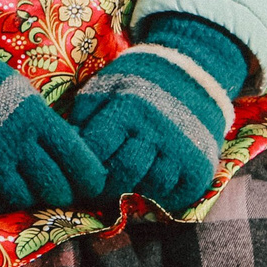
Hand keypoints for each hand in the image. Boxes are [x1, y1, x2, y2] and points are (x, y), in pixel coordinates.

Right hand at [0, 24, 103, 212]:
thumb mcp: (21, 94)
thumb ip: (45, 126)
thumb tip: (71, 154)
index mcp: (38, 120)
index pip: (83, 165)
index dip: (91, 178)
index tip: (89, 180)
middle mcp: (19, 148)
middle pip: (59, 191)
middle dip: (61, 191)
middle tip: (53, 183)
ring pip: (29, 201)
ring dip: (29, 194)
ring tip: (18, 176)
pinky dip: (0, 198)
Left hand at [69, 14, 248, 211]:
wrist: (195, 70)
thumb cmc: (141, 80)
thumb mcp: (107, 84)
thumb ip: (85, 114)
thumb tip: (66, 148)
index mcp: (129, 107)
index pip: (97, 149)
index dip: (84, 165)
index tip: (80, 171)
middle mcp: (157, 130)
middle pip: (124, 172)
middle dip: (106, 185)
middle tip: (98, 188)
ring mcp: (182, 150)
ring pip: (151, 186)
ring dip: (134, 189)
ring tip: (124, 184)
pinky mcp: (200, 166)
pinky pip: (176, 196)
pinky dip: (161, 196)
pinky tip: (150, 183)